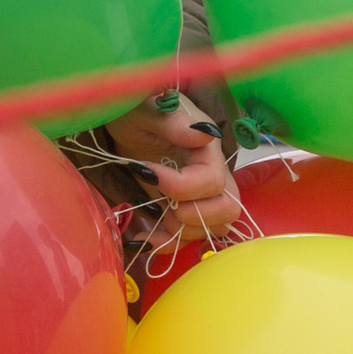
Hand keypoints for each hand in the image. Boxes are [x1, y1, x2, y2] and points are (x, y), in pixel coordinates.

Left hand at [103, 97, 241, 251]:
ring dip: (179, 232)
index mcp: (206, 150)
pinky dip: (166, 244)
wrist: (125, 121)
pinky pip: (187, 238)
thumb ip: (173, 121)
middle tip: (163, 205)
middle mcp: (210, 174)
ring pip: (211, 229)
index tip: (147, 173)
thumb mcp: (146, 109)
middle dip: (194, 216)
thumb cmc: (135, 110)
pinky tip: (142, 236)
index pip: (211, 181)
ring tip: (149, 216)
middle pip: (227, 210)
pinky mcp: (182, 209)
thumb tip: (202, 134)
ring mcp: (198, 196)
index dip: (180, 186)